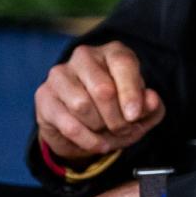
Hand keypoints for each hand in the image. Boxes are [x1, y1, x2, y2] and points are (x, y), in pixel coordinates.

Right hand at [35, 41, 165, 158]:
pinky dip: (87, 140)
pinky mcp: (44, 96)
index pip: (123, 64)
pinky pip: (67, 123)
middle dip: (117, 118)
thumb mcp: (142, 111)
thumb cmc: (118, 110)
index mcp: (113, 52)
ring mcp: (60, 74)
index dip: (131, 93)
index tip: (134, 116)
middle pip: (103, 90)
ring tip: (108, 133)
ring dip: (100, 128)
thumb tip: (151, 101)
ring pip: (82, 106)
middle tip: (123, 129)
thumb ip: (152, 106)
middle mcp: (85, 56)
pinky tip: (98, 144)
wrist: (83, 127)